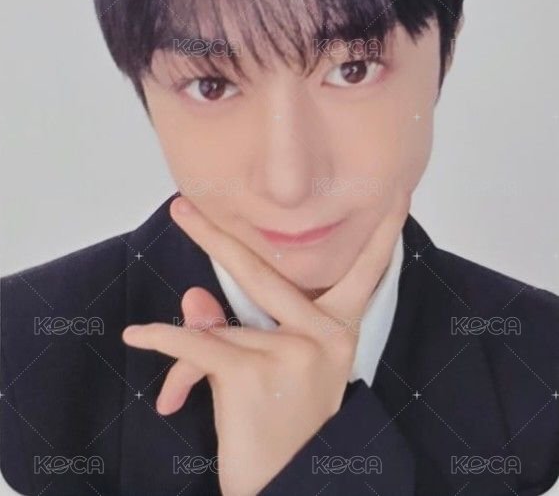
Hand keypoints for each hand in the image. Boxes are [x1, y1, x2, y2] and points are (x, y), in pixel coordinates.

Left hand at [122, 190, 410, 495]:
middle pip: (261, 272)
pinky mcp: (253, 372)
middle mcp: (324, 336)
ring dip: (190, 360)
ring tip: (180, 396)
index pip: (365, 273)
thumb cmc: (285, 430)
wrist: (289, 489)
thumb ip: (240, 329)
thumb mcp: (276, 372)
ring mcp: (291, 351)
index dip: (381, 233)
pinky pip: (194, 346)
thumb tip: (195, 297)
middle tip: (182, 207)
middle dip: (216, 237)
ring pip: (219, 330)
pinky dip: (161, 340)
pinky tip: (136, 336)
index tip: (397, 193)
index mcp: (339, 332)